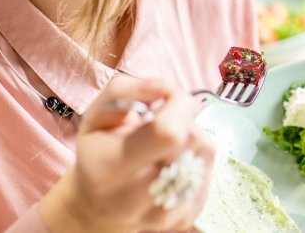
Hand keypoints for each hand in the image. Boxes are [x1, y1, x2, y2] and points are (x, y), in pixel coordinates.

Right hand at [38, 75, 214, 232]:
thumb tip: (166, 87)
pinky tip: (173, 159)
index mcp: (110, 168)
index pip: (167, 132)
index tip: (167, 98)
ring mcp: (164, 214)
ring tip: (165, 142)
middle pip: (191, 140)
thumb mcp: (96, 114)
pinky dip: (195, 156)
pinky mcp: (185, 218)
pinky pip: (208, 169)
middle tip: (163, 119)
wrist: (98, 205)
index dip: (178, 104)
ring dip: (190, 136)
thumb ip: (126, 90)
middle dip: (184, 118)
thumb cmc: (98, 152)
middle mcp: (136, 198)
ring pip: (204, 152)